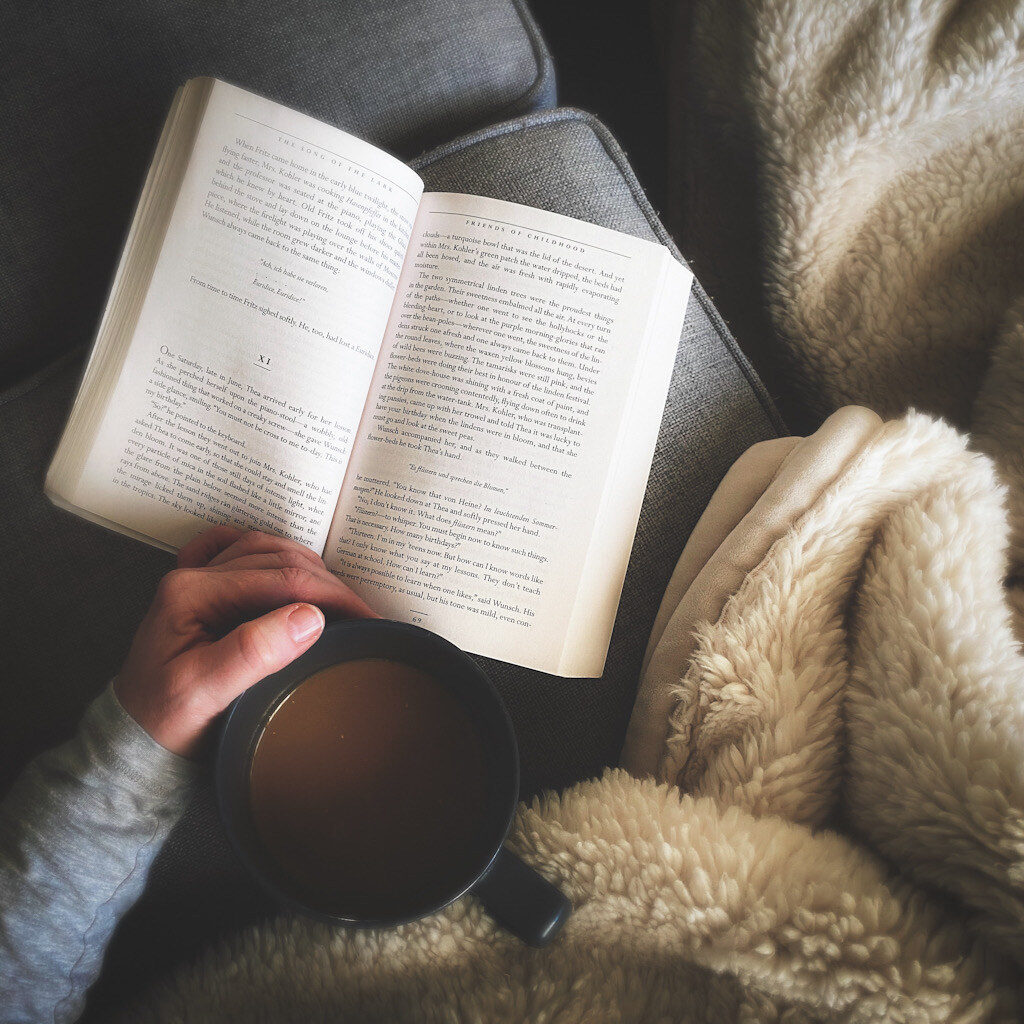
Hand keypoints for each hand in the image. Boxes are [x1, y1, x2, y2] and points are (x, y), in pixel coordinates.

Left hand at [114, 528, 377, 756]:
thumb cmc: (165, 724)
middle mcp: (192, 577)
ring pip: (263, 551)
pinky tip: (282, 562)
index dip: (332, 596)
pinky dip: (265, 552)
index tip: (368, 621)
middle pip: (278, 561)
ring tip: (337, 597)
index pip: (280, 578)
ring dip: (305, 567)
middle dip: (328, 584)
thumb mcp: (205, 694)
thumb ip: (253, 652)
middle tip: (364, 615)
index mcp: (192, 592)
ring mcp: (195, 580)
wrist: (133, 742)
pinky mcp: (199, 592)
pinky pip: (235, 552)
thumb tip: (310, 616)